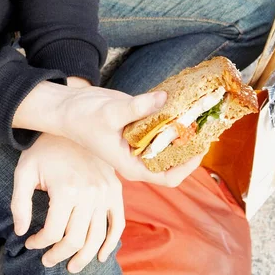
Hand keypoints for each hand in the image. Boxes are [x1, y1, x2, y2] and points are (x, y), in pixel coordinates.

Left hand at [11, 133, 124, 272]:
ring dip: (84, 257)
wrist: (70, 124)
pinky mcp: (115, 191)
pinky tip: (101, 256)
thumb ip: (19, 203)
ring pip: (97, 237)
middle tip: (47, 261)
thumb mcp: (24, 172)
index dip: (38, 243)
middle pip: (75, 240)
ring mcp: (106, 194)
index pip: (52, 232)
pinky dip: (111, 243)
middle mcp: (89, 194)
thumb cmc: (43, 151)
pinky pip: (118, 223)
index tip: (29, 243)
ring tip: (70, 266)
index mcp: (66, 190)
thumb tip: (20, 232)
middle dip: (58, 255)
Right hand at [13, 82, 200, 186]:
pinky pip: (163, 121)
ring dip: (186, 125)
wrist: (68, 107)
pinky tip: (184, 97)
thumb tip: (165, 99)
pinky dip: (174, 111)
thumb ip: (138, 107)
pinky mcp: (141, 123)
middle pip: (175, 157)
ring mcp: (142, 140)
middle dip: (192, 141)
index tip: (199, 145)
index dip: (188, 166)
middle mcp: (140, 156)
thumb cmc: (81, 119)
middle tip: (206, 121)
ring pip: (171, 137)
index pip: (168, 177)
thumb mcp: (109, 114)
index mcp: (132, 165)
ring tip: (201, 107)